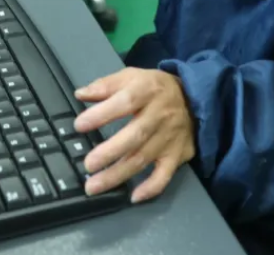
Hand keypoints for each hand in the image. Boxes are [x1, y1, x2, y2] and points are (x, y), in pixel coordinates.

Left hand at [74, 68, 194, 203]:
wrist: (195, 98)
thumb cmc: (154, 88)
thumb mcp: (131, 77)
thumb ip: (106, 85)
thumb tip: (80, 94)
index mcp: (147, 91)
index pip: (124, 102)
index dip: (102, 114)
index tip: (79, 125)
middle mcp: (160, 115)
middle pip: (135, 135)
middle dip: (110, 152)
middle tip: (88, 165)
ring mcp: (170, 137)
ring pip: (144, 158)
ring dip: (118, 175)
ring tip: (94, 186)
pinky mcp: (178, 155)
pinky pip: (165, 175)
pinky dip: (151, 188)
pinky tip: (133, 196)